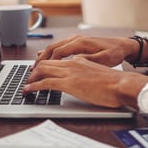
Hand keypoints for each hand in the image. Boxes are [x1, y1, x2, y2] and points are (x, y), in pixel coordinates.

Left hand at [25, 56, 145, 107]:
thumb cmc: (114, 81)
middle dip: (35, 70)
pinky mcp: (68, 83)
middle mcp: (72, 62)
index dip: (45, 63)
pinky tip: (29, 90)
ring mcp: (70, 71)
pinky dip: (34, 86)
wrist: (121, 84)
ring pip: (43, 70)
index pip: (57, 57)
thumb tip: (81, 77)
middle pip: (46, 61)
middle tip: (30, 77)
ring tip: (26, 85)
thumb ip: (86, 70)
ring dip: (32, 77)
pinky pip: (46, 82)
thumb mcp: (97, 71)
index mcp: (80, 59)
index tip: (39, 70)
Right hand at [33, 34, 137, 67]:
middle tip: (32, 70)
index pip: (59, 52)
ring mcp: (76, 40)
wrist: (124, 45)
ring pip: (55, 46)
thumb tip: (74, 62)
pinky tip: (45, 57)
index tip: (39, 72)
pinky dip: (51, 53)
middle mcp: (76, 39)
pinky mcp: (78, 43)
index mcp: (81, 42)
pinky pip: (60, 47)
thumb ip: (88, 61)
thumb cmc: (115, 52)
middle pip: (53, 48)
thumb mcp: (104, 59)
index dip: (47, 62)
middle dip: (41, 59)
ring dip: (45, 55)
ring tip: (35, 66)